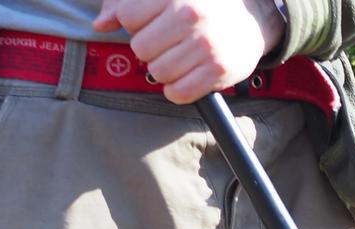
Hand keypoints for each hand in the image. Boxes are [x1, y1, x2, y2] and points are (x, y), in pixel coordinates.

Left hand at [94, 0, 285, 104]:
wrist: (253, 19)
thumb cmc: (203, 4)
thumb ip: (128, 3)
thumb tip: (102, 24)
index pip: (129, 18)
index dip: (136, 24)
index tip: (154, 23)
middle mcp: (190, 16)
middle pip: (140, 48)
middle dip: (150, 48)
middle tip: (168, 43)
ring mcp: (206, 45)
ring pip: (157, 72)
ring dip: (163, 70)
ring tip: (179, 58)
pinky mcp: (218, 71)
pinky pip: (178, 93)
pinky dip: (176, 90)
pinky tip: (185, 77)